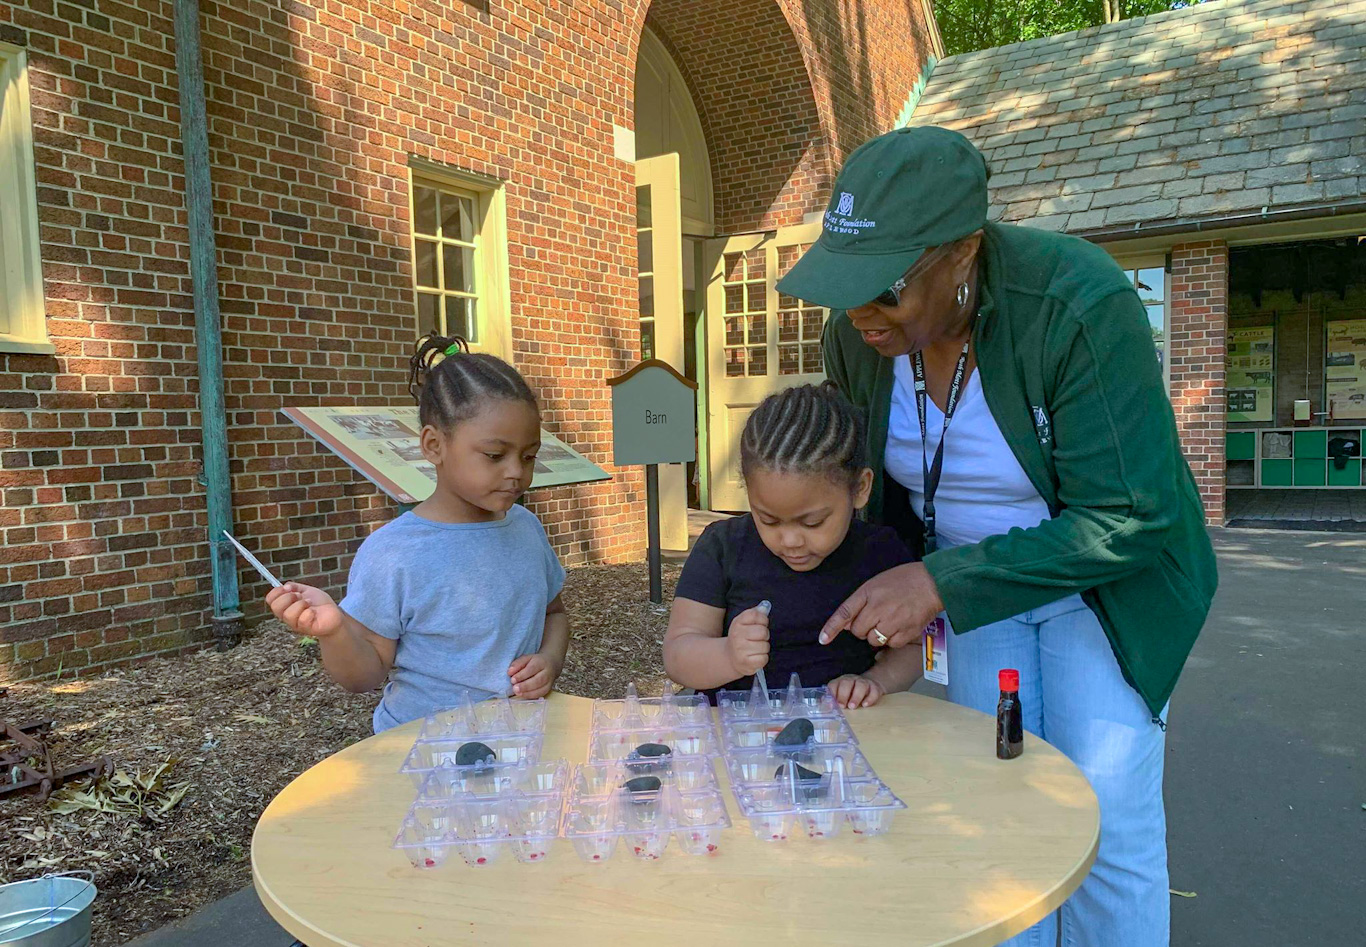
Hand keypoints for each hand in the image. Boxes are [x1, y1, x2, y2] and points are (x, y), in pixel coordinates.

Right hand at [266, 582, 345, 638]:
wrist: (334, 613)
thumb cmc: (319, 603)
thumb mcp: (306, 590)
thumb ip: (294, 587)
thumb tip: (285, 586)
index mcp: (285, 606)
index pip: (270, 599)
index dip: (276, 592)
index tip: (288, 588)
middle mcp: (288, 616)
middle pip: (276, 607)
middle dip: (288, 597)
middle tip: (300, 596)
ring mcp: (296, 624)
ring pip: (288, 614)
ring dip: (300, 604)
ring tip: (309, 603)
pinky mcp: (307, 629)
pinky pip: (302, 620)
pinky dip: (309, 612)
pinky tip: (315, 612)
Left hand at [508, 653, 558, 698]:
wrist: (551, 664)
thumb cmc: (535, 662)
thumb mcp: (526, 658)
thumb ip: (517, 664)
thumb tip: (509, 672)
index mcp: (541, 662)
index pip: (532, 669)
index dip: (522, 675)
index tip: (512, 680)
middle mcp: (547, 672)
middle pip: (538, 680)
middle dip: (525, 686)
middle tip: (515, 688)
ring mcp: (549, 682)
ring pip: (540, 689)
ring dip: (528, 692)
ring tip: (517, 693)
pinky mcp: (548, 689)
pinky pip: (541, 694)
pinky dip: (531, 696)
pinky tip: (523, 695)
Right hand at [726, 605, 769, 677]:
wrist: (730, 657)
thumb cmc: (742, 638)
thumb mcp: (744, 622)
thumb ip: (755, 613)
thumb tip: (765, 607)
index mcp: (737, 623)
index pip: (756, 615)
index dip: (763, 620)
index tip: (759, 625)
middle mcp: (737, 636)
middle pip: (763, 632)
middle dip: (764, 636)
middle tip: (757, 639)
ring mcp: (740, 650)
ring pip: (765, 646)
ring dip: (763, 648)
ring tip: (755, 649)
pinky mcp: (746, 663)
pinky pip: (764, 658)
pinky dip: (762, 658)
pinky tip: (755, 657)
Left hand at [819, 562, 943, 649]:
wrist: (932, 583)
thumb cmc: (904, 580)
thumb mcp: (876, 584)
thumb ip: (860, 602)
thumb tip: (848, 624)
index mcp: (868, 593)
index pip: (845, 612)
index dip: (832, 628)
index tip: (823, 639)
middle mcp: (878, 608)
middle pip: (858, 631)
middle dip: (863, 627)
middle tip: (876, 616)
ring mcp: (892, 622)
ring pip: (873, 640)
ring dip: (877, 634)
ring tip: (889, 620)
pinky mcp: (906, 633)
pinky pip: (890, 644)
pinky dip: (892, 639)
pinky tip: (900, 625)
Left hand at [828, 674, 884, 708]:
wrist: (871, 684)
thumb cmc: (853, 692)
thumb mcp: (842, 694)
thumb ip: (833, 699)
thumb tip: (825, 705)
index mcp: (841, 681)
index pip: (834, 684)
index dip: (832, 694)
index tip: (832, 704)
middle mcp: (852, 680)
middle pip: (846, 683)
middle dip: (843, 695)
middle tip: (842, 706)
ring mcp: (864, 682)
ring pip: (860, 685)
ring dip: (856, 696)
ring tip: (852, 706)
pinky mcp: (875, 687)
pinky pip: (873, 691)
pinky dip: (870, 698)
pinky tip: (865, 705)